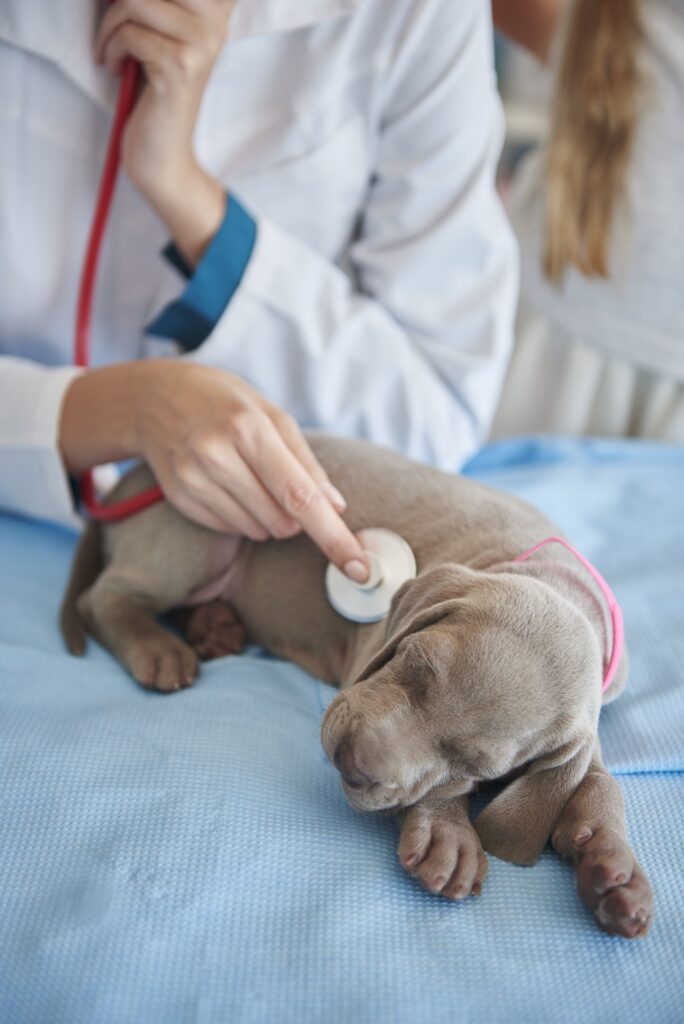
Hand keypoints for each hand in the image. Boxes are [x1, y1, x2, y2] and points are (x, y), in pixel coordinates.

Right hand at [60, 361, 369, 580]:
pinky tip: (227, 486)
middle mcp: (218, 454)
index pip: (300, 495)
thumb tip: (337, 508)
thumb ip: (306, 463)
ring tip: (249, 479)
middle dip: (295, 518)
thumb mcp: (271, 415)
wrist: (154, 397)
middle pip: (281, 520)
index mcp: (249, 428)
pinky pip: (229, 530)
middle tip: (282, 487)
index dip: (333, 534)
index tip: (358, 566)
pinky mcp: (181, 497)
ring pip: (257, 530)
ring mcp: (194, 478)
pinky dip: (240, 518)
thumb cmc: (226, 403)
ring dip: (268, 518)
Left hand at [96, 0, 229, 200]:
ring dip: (110, 25)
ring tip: (110, 49)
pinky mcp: (179, 66)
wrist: (163, 155)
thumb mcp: (161, 37)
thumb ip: (158, 6)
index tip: (128, 14)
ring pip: (134, 2)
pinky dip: (111, 48)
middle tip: (112, 23)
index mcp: (216, 11)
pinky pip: (129, 34)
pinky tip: (115, 66)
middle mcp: (215, 23)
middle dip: (120, 1)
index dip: (136, 0)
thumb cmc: (155, 94)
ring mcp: (201, 45)